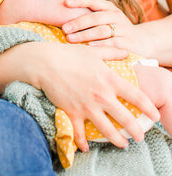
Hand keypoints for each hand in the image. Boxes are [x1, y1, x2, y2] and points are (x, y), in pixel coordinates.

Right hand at [20, 42, 159, 151]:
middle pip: (125, 118)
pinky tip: (87, 148)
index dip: (148, 107)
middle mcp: (101, 95)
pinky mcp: (72, 113)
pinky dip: (84, 143)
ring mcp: (87, 106)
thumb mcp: (93, 51)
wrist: (45, 62)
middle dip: (136, 131)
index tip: (154, 115)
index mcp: (108, 79)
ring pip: (107, 130)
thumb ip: (112, 52)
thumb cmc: (69, 54)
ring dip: (117, 140)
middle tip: (140, 137)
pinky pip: (80, 134)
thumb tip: (126, 51)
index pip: (135, 96)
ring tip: (123, 144)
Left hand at [61, 0, 148, 54]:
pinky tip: (89, 47)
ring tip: (70, 39)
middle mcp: (116, 15)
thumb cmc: (114, 29)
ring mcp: (123, 28)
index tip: (65, 2)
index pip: (92, 0)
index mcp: (108, 7)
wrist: (141, 41)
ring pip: (102, 30)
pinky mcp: (128, 42)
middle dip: (78, 22)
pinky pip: (112, 43)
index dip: (79, 0)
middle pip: (95, 17)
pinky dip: (100, 45)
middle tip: (64, 28)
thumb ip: (88, 14)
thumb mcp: (104, 18)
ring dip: (85, 35)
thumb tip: (60, 11)